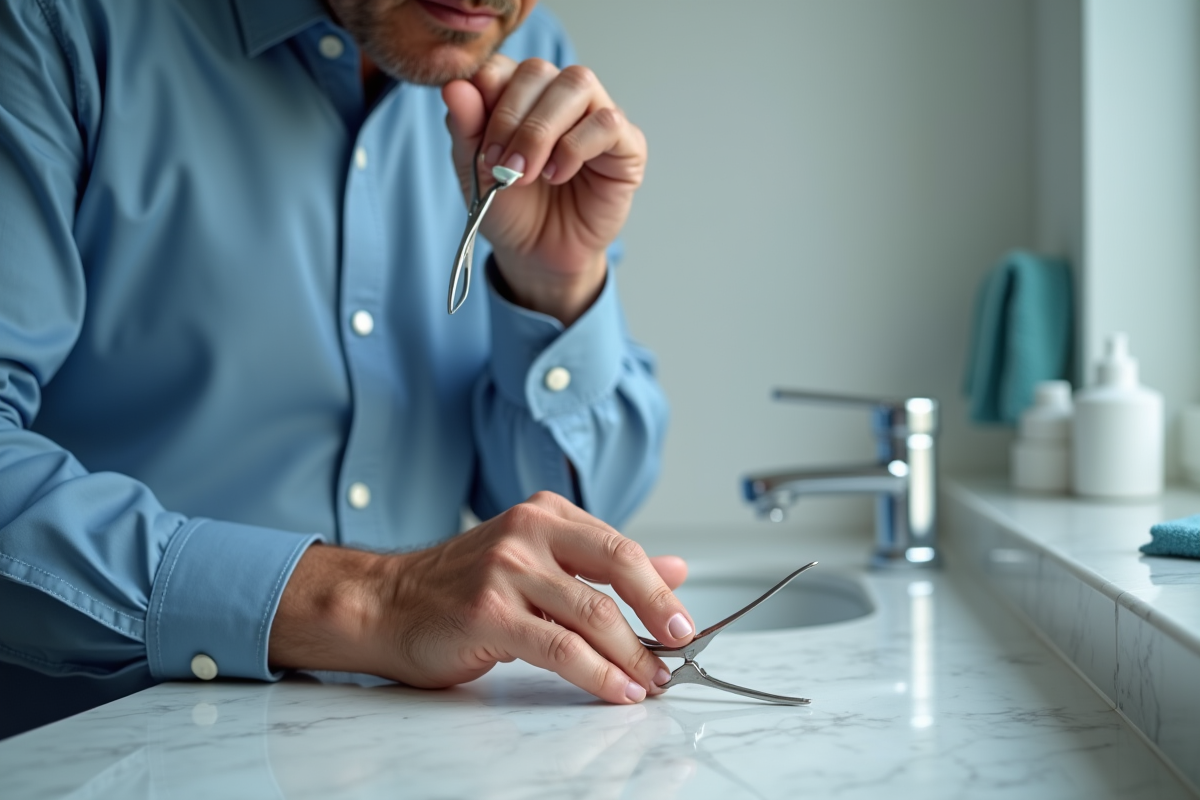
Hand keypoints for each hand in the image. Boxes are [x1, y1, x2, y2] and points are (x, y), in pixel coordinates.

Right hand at [269, 492, 692, 704]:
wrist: (386, 603)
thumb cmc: (461, 587)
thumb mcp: (536, 561)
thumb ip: (601, 564)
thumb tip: (674, 569)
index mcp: (544, 514)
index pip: (619, 545)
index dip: (658, 587)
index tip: (684, 622)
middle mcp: (528, 532)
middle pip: (616, 567)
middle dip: (658, 612)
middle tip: (681, 646)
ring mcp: (506, 571)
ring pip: (592, 615)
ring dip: (632, 656)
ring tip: (650, 682)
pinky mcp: (489, 613)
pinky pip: (561, 649)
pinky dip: (598, 674)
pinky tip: (616, 689)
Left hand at [442, 55, 646, 324]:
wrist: (537, 255)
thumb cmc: (511, 209)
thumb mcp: (476, 171)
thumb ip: (465, 127)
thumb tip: (455, 87)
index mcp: (519, 93)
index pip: (503, 66)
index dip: (488, 98)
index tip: (481, 148)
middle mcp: (558, 96)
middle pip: (539, 70)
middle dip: (513, 119)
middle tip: (503, 166)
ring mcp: (595, 115)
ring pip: (577, 84)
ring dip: (543, 130)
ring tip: (529, 174)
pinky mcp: (626, 145)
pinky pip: (608, 122)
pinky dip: (576, 147)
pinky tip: (558, 176)